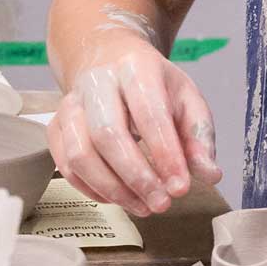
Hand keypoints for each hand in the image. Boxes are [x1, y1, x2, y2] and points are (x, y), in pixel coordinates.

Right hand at [47, 34, 220, 216]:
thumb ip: (200, 137)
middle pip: (107, 135)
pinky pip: (66, 166)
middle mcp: (96, 83)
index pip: (149, 113)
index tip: (181, 188)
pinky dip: (93, 190)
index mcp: (136, 68)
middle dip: (137, 177)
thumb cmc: (155, 86)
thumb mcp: (188, 100)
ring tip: (144, 207)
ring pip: (80, 154)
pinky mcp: (56, 127)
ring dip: (113, 189)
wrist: (110, 58)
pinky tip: (120, 199)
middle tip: (162, 204)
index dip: (165, 154)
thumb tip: (210, 175)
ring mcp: (70, 104)